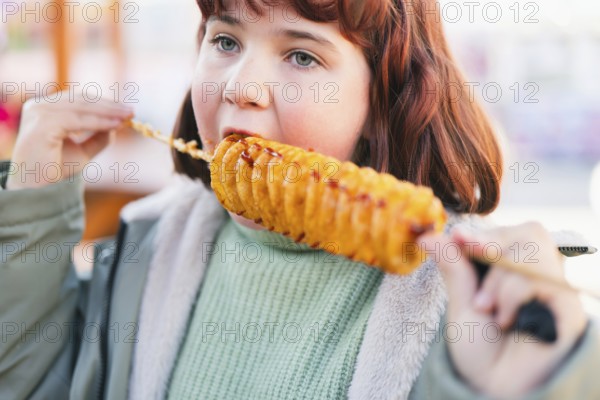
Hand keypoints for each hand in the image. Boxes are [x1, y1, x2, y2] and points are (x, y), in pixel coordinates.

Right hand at [6, 92, 132, 189]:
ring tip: (127, 117)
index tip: (127, 110)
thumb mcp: (82, 151)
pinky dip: (99, 122)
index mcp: (45, 109)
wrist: (36, 190)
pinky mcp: (42, 125)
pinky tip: (115, 125)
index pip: (79, 99)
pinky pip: (77, 120)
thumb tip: (119, 125)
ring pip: (81, 107)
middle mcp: (38, 106)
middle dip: (110, 106)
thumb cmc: (55, 171)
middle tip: (132, 111)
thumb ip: (98, 137)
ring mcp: (38, 113)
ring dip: (108, 112)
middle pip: (81, 100)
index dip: (105, 103)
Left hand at [418, 222, 587, 397]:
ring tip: (487, 308)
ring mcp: (556, 291)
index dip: (482, 232)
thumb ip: (453, 266)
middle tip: (472, 261)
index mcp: (514, 272)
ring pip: (534, 249)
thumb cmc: (482, 353)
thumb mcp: (461, 304)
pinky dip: (513, 293)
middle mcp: (539, 277)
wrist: (497, 390)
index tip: (457, 238)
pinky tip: (505, 319)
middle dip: (493, 244)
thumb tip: (428, 236)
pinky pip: (542, 278)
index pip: (508, 233)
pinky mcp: (569, 308)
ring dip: (499, 277)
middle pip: (529, 232)